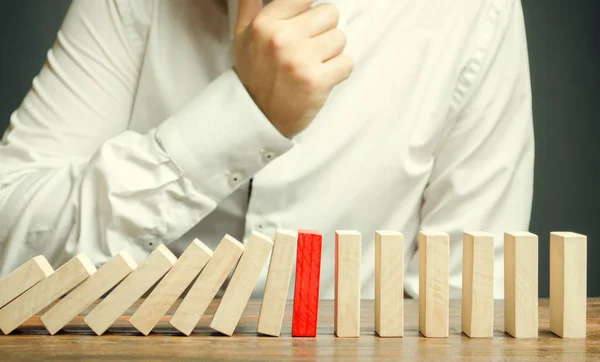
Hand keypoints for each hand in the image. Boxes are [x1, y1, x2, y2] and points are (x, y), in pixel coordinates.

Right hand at [233, 0, 352, 137]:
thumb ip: (250, 4)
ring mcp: (300, 60)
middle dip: (324, 30)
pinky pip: (347, 63)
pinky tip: (321, 78)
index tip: (308, 24)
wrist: (256, 117)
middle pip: (330, 13)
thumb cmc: (254, 74)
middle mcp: (282, 38)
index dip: (311, 11)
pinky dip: (338, 72)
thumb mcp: (243, 35)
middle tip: (309, 49)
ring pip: (340, 38)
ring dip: (332, 52)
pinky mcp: (316, 82)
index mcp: (265, 23)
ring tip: (313, 65)